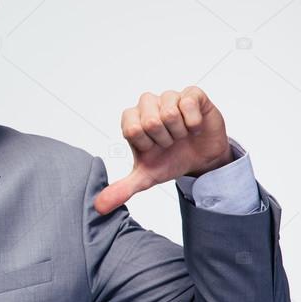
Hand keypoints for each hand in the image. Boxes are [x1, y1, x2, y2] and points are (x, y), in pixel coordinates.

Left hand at [94, 86, 232, 214]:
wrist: (201, 160)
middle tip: (170, 142)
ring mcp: (169, 97)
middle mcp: (147, 105)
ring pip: (170, 113)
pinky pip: (189, 104)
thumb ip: (122, 189)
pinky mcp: (192, 94)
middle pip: (150, 121)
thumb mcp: (146, 177)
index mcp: (131, 120)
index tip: (153, 149)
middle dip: (164, 139)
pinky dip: (194, 123)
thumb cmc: (170, 161)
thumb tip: (99, 208)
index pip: (131, 129)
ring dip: (179, 132)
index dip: (147, 144)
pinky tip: (194, 127)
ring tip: (182, 134)